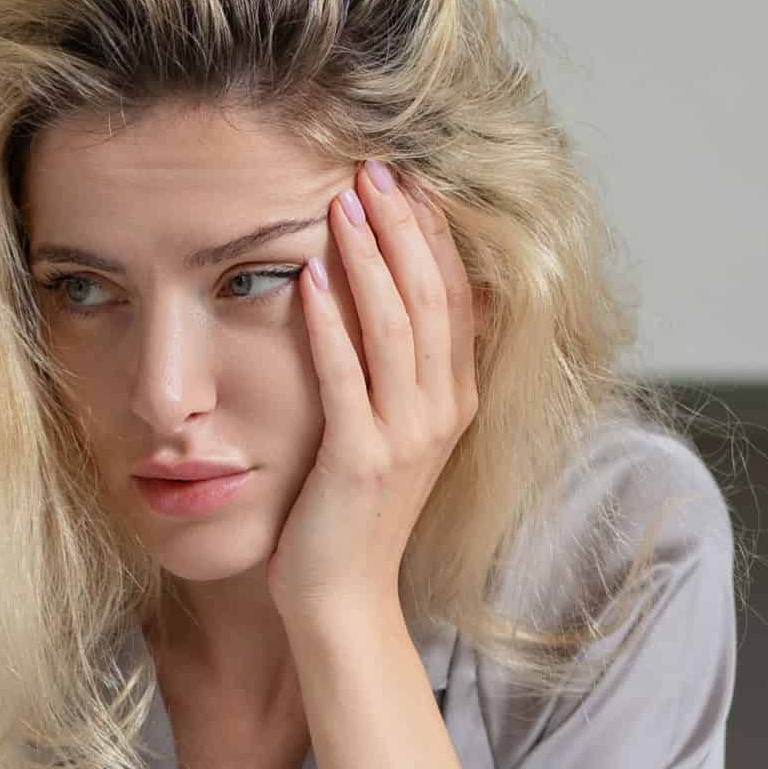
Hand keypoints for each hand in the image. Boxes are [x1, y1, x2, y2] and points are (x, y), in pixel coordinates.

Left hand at [267, 159, 480, 625]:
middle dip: (404, 227)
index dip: (434, 235)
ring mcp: (406, 437)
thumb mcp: (392, 436)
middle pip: (434, 296)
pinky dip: (330, 322)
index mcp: (455, 401)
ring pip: (397, 325)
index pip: (457, 297)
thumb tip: (401, 306)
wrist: (342, 600)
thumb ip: (402, 376)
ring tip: (345, 201)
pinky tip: (310, 275)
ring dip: (370, 256)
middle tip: (374, 168)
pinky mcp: (361, 460)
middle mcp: (442, 413)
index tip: (407, 181)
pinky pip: (348, 376)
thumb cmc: (353, 516)